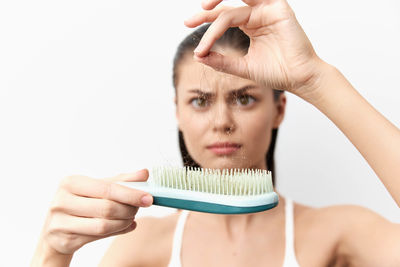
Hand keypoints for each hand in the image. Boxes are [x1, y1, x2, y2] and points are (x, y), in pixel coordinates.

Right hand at [37, 169, 152, 256]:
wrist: (55, 230)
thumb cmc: (79, 204)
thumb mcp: (97, 188)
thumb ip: (121, 180)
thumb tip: (144, 173)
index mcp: (71, 182)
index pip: (107, 188)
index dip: (130, 194)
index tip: (148, 197)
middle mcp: (62, 201)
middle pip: (107, 208)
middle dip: (128, 209)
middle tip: (138, 208)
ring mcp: (61, 222)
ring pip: (104, 225)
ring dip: (124, 222)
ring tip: (131, 218)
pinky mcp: (65, 240)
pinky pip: (98, 237)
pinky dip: (117, 231)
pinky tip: (125, 226)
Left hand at [184, 0, 326, 98]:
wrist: (299, 79)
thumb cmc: (276, 73)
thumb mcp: (242, 67)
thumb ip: (221, 61)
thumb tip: (198, 55)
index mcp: (250, 25)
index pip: (222, 18)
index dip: (205, 22)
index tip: (187, 26)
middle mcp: (257, 14)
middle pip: (226, 7)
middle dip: (206, 12)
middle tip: (189, 20)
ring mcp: (268, 9)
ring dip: (220, 0)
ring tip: (203, 9)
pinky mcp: (279, 7)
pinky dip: (242, 0)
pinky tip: (222, 8)